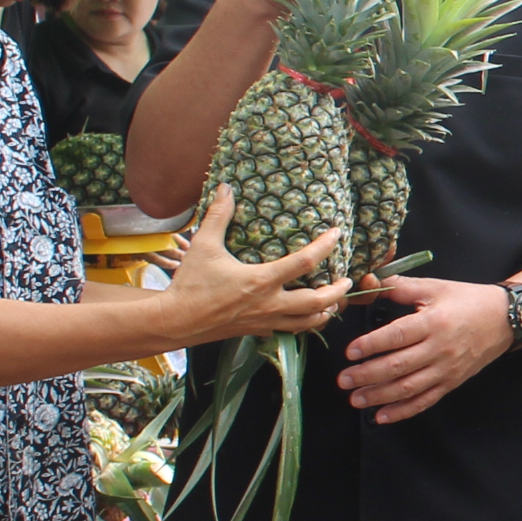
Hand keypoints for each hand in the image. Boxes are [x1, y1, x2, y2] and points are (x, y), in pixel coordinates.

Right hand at [161, 188, 347, 345]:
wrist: (174, 322)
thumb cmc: (190, 285)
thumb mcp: (204, 246)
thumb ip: (218, 216)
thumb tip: (226, 188)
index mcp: (261, 280)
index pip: (304, 262)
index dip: (325, 247)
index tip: (336, 235)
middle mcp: (269, 304)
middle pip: (318, 302)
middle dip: (337, 292)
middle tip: (347, 281)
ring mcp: (265, 321)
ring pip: (307, 324)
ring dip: (324, 313)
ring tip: (333, 303)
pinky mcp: (257, 332)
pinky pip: (288, 332)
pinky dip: (302, 325)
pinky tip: (303, 317)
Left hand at [338, 276, 514, 422]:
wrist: (505, 319)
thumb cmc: (467, 300)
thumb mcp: (435, 287)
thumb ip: (401, 287)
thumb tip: (369, 283)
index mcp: (434, 322)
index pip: (398, 336)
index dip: (372, 345)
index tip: (350, 352)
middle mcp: (440, 349)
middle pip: (399, 366)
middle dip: (367, 375)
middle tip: (343, 380)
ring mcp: (446, 369)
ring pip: (409, 387)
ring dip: (380, 396)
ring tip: (356, 399)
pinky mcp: (451, 383)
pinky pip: (425, 401)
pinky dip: (403, 411)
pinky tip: (382, 416)